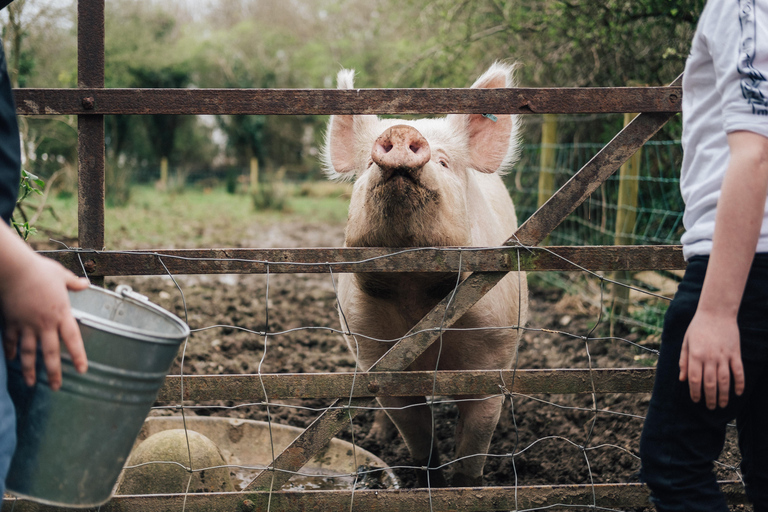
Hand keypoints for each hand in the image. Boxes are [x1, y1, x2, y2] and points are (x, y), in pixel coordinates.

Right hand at [1, 252, 88, 390]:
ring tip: (31, 383)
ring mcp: (26, 324)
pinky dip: (11, 351)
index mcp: (61, 313)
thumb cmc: (39, 270)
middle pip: (51, 353)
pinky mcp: (11, 321)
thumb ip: (73, 283)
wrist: (14, 269)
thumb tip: (85, 283)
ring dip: (29, 369)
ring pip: (29, 352)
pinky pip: (11, 340)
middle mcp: (44, 323)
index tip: (82, 370)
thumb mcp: (61, 275)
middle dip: (53, 372)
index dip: (78, 356)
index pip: (73, 339)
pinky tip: (12, 360)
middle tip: (55, 387)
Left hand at [679, 310, 744, 409]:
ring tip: (722, 405)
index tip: (696, 401)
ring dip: (724, 395)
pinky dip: (739, 383)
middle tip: (711, 407)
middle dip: (710, 398)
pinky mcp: (735, 353)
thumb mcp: (686, 342)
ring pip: (725, 380)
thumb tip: (682, 379)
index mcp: (695, 355)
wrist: (716, 312)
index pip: (695, 379)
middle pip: (710, 383)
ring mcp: (724, 356)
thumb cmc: (698, 327)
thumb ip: (683, 361)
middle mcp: (710, 357)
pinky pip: (738, 371)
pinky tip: (738, 393)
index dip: (695, 392)